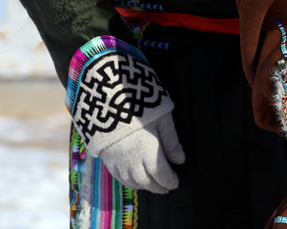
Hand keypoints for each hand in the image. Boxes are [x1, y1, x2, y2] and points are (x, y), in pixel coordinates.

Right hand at [71, 46, 182, 193]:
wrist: (106, 98)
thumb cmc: (140, 104)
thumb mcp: (163, 118)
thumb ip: (171, 141)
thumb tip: (181, 160)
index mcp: (148, 153)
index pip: (162, 175)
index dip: (170, 181)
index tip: (177, 183)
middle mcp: (132, 161)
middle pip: (147, 182)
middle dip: (158, 187)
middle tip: (168, 188)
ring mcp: (117, 161)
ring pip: (132, 182)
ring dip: (144, 187)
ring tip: (154, 186)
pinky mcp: (106, 157)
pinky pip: (119, 178)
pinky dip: (129, 183)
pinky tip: (135, 181)